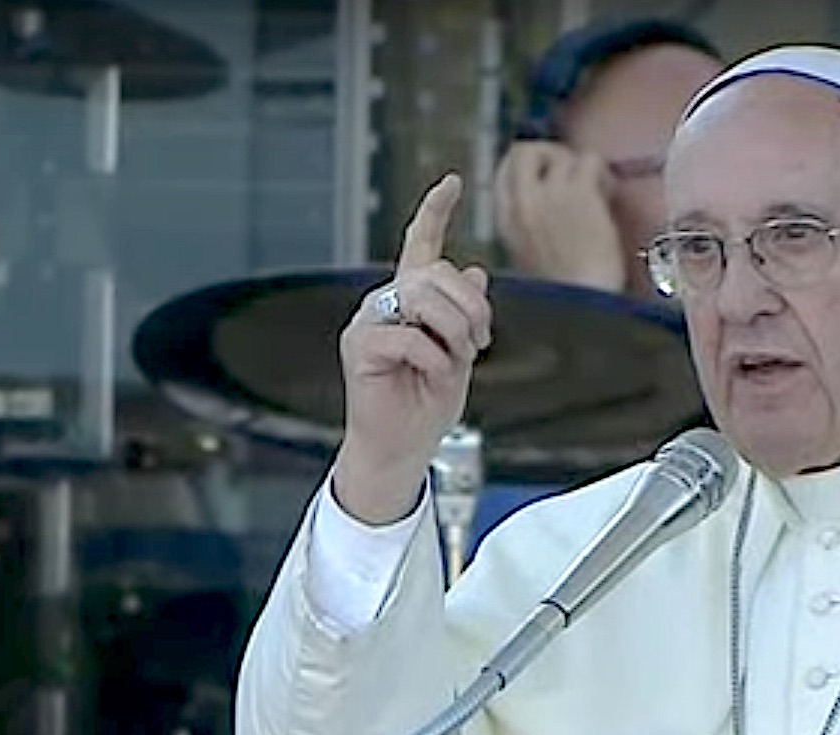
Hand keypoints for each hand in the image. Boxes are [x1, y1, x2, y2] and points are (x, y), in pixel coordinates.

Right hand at [333, 174, 492, 524]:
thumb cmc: (426, 405)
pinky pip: (410, 336)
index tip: (453, 182)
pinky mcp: (360, 346)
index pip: (421, 245)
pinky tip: (432, 376)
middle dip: (471, 306)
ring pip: (424, 297)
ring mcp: (369, 321)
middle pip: (436, 273)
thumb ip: (464, 315)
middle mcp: (387, 302)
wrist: (404, 448)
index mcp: (412, 301)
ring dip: (455, 331)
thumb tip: (477, 272)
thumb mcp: (459, 354)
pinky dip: (434, 359)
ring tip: (457, 360)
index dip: (435, 211)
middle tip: (479, 342)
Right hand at [494, 142, 625, 293]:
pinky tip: (608, 193)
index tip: (547, 175)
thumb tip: (550, 206)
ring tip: (595, 189)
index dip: (530, 167)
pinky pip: (589, 159)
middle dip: (549, 154)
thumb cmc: (564, 294)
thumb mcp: (529, 259)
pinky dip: (602, 172)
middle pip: (524, 151)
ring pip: (561, 154)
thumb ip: (532, 227)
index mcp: (506, 221)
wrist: (583, 305)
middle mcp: (523, 202)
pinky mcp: (579, 192)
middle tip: (569, 172)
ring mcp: (550, 194)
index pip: (505, 172)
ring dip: (579, 167)